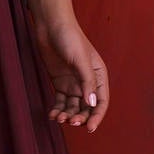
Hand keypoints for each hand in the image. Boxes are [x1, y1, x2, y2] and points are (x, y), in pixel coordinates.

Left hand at [28, 0, 109, 132]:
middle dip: (80, 117)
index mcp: (99, 76)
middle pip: (87, 108)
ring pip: (73, 107)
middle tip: (71, 122)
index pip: (101, 102)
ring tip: (58, 118)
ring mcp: (73, 84)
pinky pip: (61, 102)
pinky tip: (52, 115)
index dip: (97, 116)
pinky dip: (57, 110)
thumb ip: (86, 82)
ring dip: (67, 116)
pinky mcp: (60, 83)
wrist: (51, 26)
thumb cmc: (69, 38)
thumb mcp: (80, 59)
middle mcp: (87, 82)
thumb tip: (92, 104)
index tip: (90, 128)